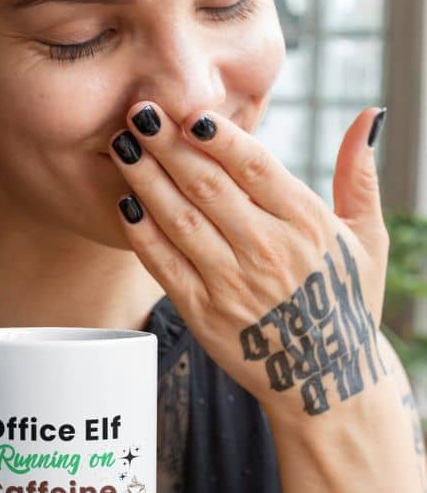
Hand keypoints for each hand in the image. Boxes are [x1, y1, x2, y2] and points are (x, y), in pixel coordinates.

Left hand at [109, 103, 390, 423]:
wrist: (326, 380)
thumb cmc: (345, 301)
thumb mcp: (366, 238)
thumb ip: (360, 175)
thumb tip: (370, 114)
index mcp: (307, 223)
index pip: (255, 167)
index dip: (220, 137)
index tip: (191, 111)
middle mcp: (268, 250)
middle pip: (208, 186)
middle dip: (168, 144)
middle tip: (139, 111)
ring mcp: (232, 283)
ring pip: (180, 219)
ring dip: (146, 179)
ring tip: (121, 145)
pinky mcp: (204, 312)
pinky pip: (166, 265)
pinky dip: (142, 234)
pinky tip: (125, 204)